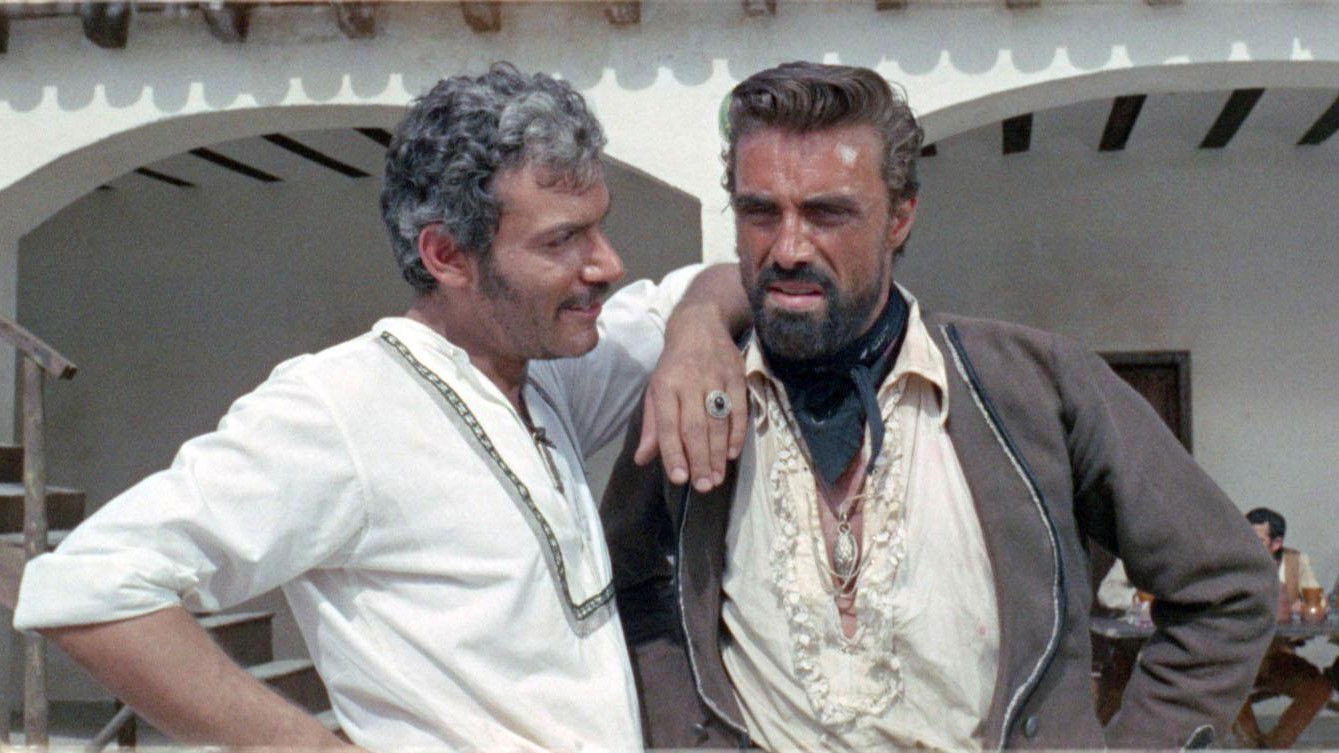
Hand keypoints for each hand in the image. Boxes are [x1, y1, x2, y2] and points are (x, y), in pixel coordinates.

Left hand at [634, 301, 747, 491]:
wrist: (699, 324)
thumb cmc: (674, 365)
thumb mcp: (655, 390)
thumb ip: (653, 426)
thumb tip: (642, 459)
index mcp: (665, 386)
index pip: (669, 425)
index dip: (674, 453)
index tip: (679, 478)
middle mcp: (690, 382)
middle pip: (696, 427)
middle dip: (699, 460)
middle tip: (703, 486)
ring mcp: (716, 378)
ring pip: (718, 422)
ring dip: (718, 453)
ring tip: (716, 478)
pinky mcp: (737, 376)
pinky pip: (740, 410)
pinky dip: (737, 434)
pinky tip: (732, 454)